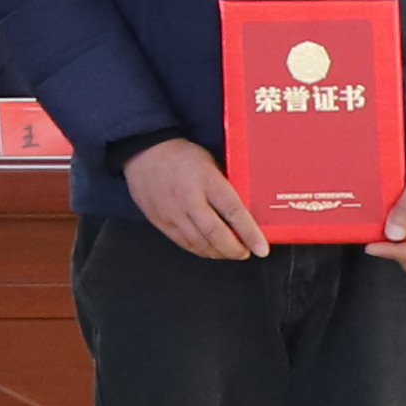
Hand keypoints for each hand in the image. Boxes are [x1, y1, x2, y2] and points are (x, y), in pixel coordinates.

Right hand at [123, 136, 264, 260]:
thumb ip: (225, 185)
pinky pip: (184, 243)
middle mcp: (189, 199)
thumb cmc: (180, 155)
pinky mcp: (160, 221)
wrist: (143, 153)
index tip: (261, 248)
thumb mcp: (210, 162)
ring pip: (200, 244)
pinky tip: (209, 249)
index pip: (234, 212)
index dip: (250, 233)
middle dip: (235, 249)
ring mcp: (173, 213)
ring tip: (229, 251)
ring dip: (219, 252)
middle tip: (246, 252)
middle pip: (216, 234)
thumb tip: (245, 209)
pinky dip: (200, 250)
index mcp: (207, 181)